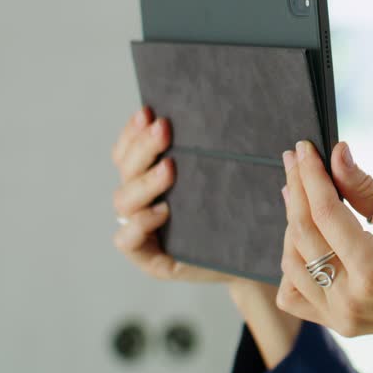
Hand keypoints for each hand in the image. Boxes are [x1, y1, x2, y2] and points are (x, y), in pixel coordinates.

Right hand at [109, 106, 244, 283]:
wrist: (248, 261)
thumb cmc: (235, 216)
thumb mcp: (224, 180)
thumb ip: (214, 155)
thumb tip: (223, 113)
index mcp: (149, 180)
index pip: (128, 152)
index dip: (133, 132)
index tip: (149, 112)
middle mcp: (140, 202)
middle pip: (126, 169)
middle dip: (143, 146)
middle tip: (164, 129)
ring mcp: (140, 231)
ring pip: (124, 200)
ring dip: (145, 181)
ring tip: (169, 169)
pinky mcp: (149, 259)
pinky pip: (126, 240)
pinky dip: (138, 224)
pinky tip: (161, 212)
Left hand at [274, 140, 372, 347]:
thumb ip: (367, 190)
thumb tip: (337, 155)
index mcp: (372, 270)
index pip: (326, 213)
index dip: (312, 176)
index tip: (305, 149)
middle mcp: (348, 298)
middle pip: (304, 234)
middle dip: (297, 190)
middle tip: (295, 158)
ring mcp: (339, 316)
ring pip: (291, 263)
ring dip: (291, 224)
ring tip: (298, 193)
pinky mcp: (336, 323)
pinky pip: (294, 296)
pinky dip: (292, 266)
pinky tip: (303, 242)